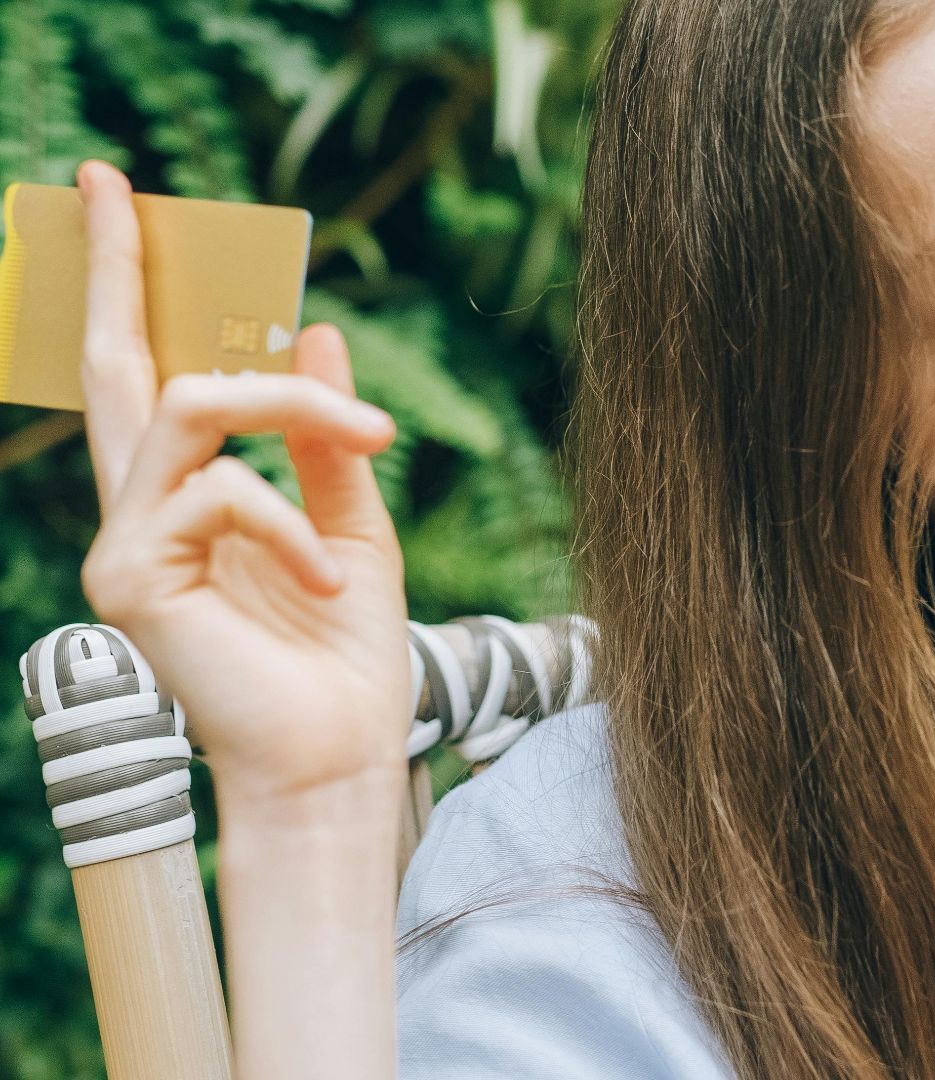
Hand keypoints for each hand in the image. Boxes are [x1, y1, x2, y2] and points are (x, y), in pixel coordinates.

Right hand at [73, 159, 411, 808]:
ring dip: (298, 407)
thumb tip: (316, 332)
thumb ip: (328, 439)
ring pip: (194, 405)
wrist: (339, 759)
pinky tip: (328, 581)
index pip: (148, 380)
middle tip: (108, 182)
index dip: (127, 291)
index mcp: (192, 502)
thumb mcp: (354, 527)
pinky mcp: (128, 578)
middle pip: (115, 367)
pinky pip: (221, 491)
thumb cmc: (344, 659)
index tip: (118, 199)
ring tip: (374, 442)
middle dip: (111, 270)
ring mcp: (124, 546)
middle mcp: (140, 515)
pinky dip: (294, 524)